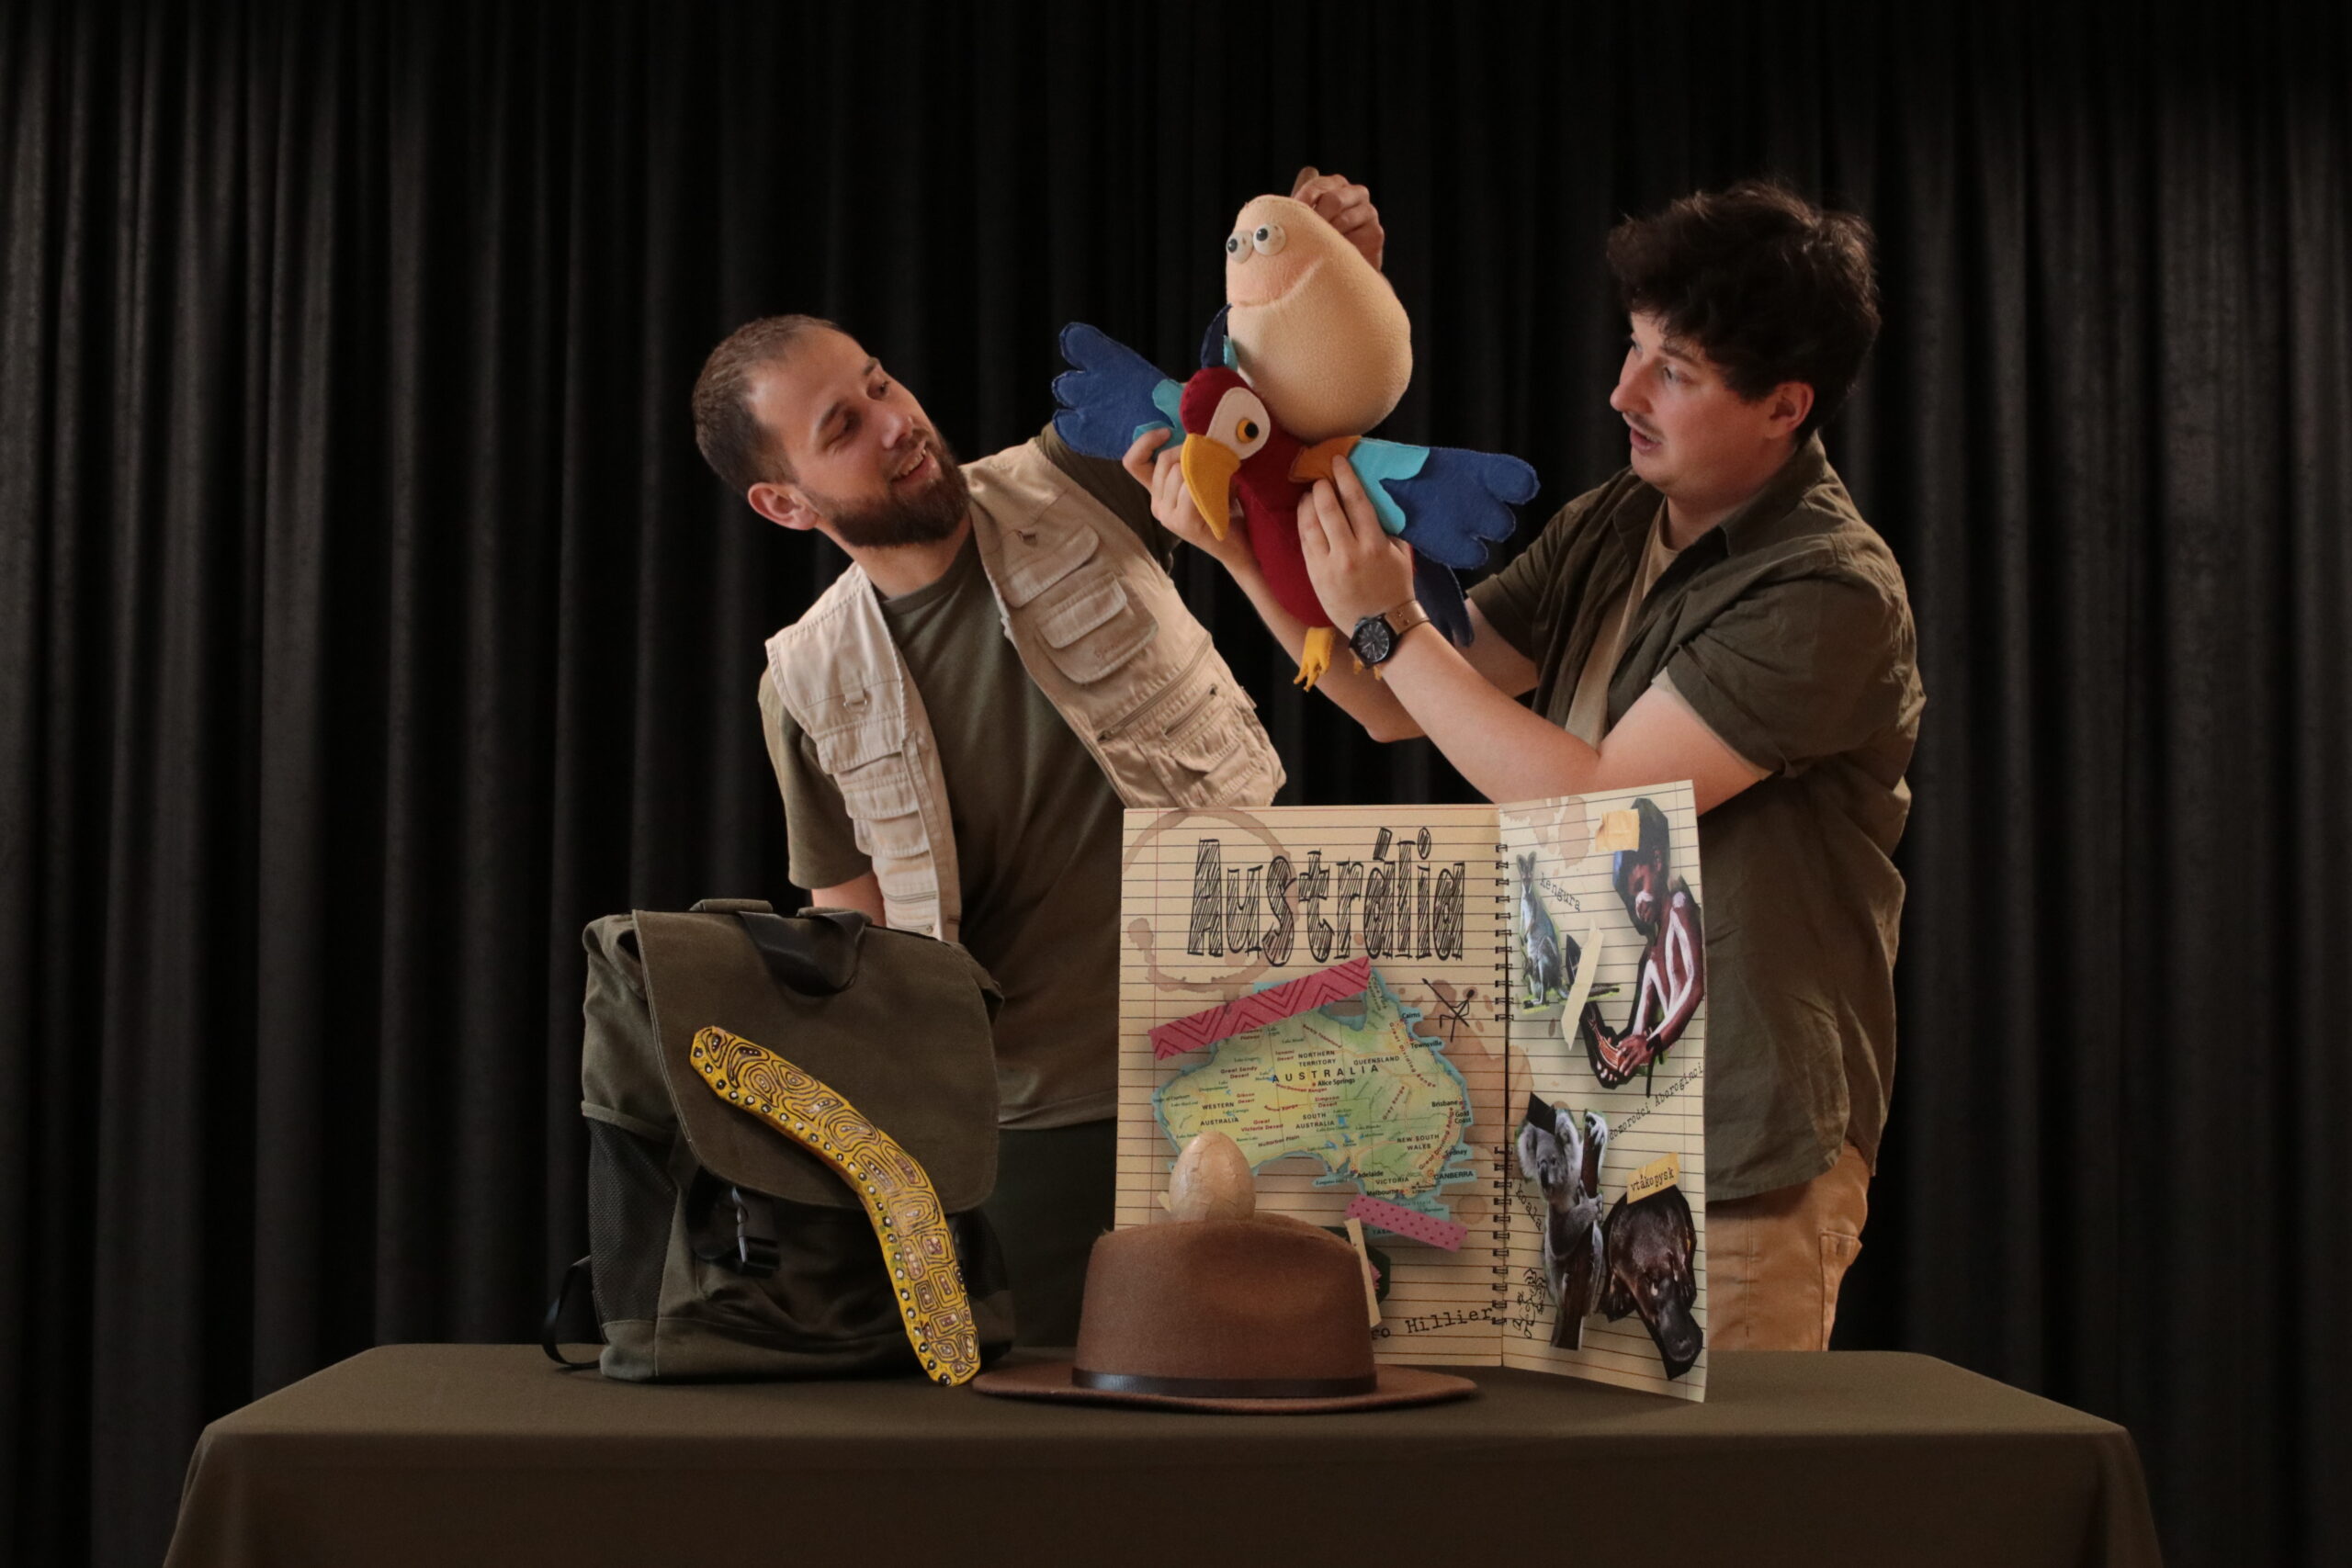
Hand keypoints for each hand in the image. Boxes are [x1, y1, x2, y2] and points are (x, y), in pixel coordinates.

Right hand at [1123, 427, 1256, 574]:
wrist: (1243, 544)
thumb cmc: (1227, 506)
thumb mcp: (1204, 476)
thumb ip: (1191, 458)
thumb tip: (1193, 430)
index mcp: (1157, 492)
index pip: (1133, 463)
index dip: (1145, 442)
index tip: (1168, 432)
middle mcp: (1157, 505)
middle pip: (1165, 460)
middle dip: (1192, 450)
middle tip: (1216, 455)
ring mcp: (1168, 516)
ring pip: (1179, 471)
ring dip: (1206, 467)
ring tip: (1224, 478)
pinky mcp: (1184, 523)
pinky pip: (1191, 487)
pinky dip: (1209, 481)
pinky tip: (1224, 488)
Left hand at [1290, 166, 1383, 271]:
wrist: (1336, 270)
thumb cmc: (1315, 240)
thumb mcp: (1304, 219)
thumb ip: (1303, 200)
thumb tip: (1308, 171)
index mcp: (1337, 184)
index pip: (1317, 185)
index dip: (1302, 201)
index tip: (1289, 217)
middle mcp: (1357, 193)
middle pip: (1333, 200)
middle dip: (1316, 220)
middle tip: (1305, 236)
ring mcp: (1369, 212)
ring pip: (1342, 221)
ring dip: (1326, 237)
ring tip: (1317, 249)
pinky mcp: (1375, 234)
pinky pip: (1354, 239)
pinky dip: (1339, 250)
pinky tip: (1333, 256)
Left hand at [1299, 454, 1413, 629]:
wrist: (1382, 626)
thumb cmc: (1396, 588)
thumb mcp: (1401, 555)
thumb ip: (1389, 528)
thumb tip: (1376, 500)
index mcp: (1374, 545)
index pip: (1356, 501)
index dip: (1345, 477)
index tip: (1337, 462)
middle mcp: (1349, 553)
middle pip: (1329, 509)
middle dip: (1322, 487)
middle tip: (1321, 477)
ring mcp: (1329, 565)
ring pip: (1312, 525)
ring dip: (1309, 503)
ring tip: (1310, 492)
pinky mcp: (1316, 576)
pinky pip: (1305, 543)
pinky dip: (1303, 524)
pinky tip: (1304, 514)